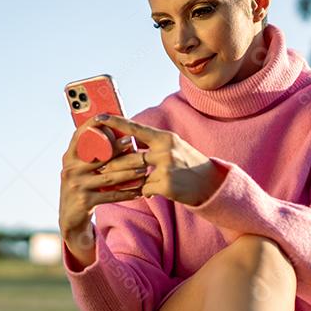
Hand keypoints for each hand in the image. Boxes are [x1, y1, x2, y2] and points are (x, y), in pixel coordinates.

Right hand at [58, 116, 148, 241]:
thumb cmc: (81, 188)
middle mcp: (70, 170)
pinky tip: (139, 191)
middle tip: (133, 141)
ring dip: (129, 172)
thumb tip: (112, 135)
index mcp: (69, 159)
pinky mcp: (85, 201)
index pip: (78, 137)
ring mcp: (77, 186)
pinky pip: (111, 196)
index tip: (104, 116)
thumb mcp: (80, 171)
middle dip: (117, 148)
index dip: (90, 125)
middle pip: (99, 157)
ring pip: (109, 177)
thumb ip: (90, 157)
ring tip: (143, 168)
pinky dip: (126, 193)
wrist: (70, 219)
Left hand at [91, 114, 225, 206]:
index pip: (136, 128)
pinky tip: (150, 192)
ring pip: (135, 175)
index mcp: (165, 138)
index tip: (99, 118)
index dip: (116, 123)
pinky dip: (145, 192)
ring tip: (119, 181)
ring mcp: (167, 168)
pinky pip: (145, 189)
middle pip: (130, 157)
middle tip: (100, 167)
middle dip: (113, 165)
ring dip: (126, 180)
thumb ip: (152, 143)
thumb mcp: (173, 147)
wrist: (210, 183)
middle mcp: (166, 150)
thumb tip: (127, 141)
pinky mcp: (167, 185)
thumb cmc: (188, 163)